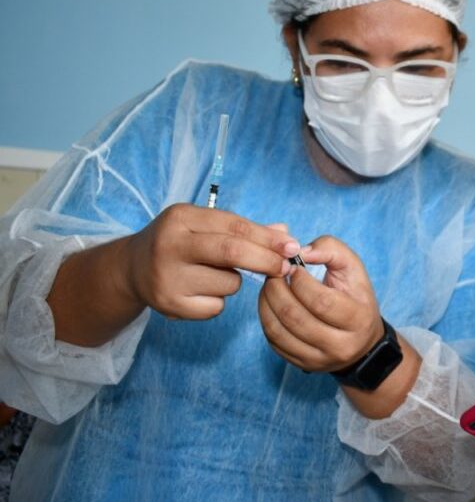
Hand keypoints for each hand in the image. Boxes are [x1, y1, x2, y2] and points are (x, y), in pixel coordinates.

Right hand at [125, 203, 296, 318]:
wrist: (131, 269)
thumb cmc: (181, 241)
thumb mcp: (205, 225)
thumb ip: (244, 229)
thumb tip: (285, 234)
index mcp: (181, 218)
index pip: (235, 227)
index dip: (268, 238)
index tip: (292, 246)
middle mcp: (170, 246)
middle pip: (232, 253)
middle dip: (266, 260)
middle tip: (286, 267)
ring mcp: (167, 278)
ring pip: (229, 283)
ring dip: (236, 281)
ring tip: (214, 273)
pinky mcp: (169, 305)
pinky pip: (216, 307)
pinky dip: (219, 300)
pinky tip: (201, 291)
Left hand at [258, 235, 383, 372]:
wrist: (362, 342)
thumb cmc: (355, 297)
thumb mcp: (353, 268)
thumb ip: (331, 250)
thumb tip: (301, 252)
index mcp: (358, 319)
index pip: (321, 302)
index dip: (300, 282)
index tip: (294, 267)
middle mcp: (341, 345)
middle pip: (295, 317)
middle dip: (277, 290)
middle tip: (274, 273)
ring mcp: (320, 359)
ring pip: (279, 332)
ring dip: (266, 303)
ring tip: (269, 286)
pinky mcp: (302, 365)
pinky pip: (273, 342)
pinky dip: (266, 319)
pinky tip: (269, 303)